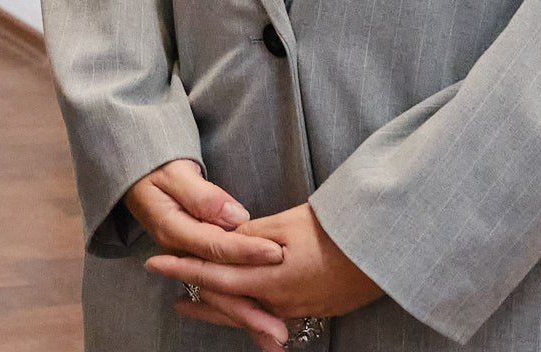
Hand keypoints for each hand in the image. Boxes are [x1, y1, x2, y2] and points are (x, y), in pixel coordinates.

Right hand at [126, 160, 292, 350]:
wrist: (140, 176)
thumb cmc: (159, 170)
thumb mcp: (175, 173)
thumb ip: (202, 195)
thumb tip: (233, 216)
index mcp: (172, 229)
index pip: (214, 245)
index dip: (245, 250)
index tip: (276, 253)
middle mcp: (180, 253)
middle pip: (218, 284)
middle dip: (249, 308)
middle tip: (278, 329)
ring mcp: (189, 262)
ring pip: (220, 295)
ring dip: (248, 317)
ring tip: (276, 336)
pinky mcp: (199, 264)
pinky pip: (221, 291)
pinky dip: (241, 310)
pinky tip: (260, 327)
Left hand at [145, 200, 382, 328]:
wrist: (386, 253)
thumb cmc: (336, 230)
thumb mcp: (286, 225)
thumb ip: (249, 238)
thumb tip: (220, 242)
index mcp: (268, 279)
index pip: (214, 275)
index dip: (183, 269)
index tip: (155, 264)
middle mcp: (279, 301)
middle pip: (228, 302)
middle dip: (197, 298)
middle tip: (173, 296)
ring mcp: (298, 309)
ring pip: (247, 312)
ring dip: (220, 309)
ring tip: (195, 307)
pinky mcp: (314, 308)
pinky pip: (270, 314)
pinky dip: (248, 312)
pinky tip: (244, 311)